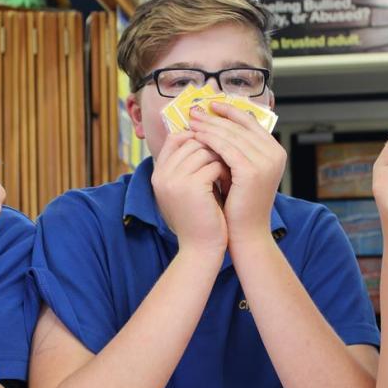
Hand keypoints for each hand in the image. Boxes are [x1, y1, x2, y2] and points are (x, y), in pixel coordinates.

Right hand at [151, 131, 227, 254]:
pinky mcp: (192, 186)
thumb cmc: (199, 219)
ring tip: (228, 173)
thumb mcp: (186, 191)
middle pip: (191, 141)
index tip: (213, 146)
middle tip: (226, 161)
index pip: (174, 138)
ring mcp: (175, 179)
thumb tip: (203, 138)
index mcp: (158, 174)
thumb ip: (188, 167)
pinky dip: (225, 172)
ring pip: (204, 150)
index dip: (195, 137)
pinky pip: (214, 165)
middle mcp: (162, 175)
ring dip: (221, 159)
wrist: (200, 249)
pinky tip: (230, 183)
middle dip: (212, 148)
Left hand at [188, 101, 284, 247]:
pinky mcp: (252, 171)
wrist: (247, 233)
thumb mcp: (241, 171)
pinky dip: (210, 141)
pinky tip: (196, 137)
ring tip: (192, 122)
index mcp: (275, 151)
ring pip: (232, 136)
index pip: (250, 122)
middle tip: (194, 111)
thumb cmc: (240, 204)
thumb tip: (217, 125)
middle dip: (215, 118)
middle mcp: (275, 154)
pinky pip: (226, 149)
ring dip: (209, 127)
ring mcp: (266, 162)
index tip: (210, 106)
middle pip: (240, 126)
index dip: (229, 111)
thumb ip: (237, 149)